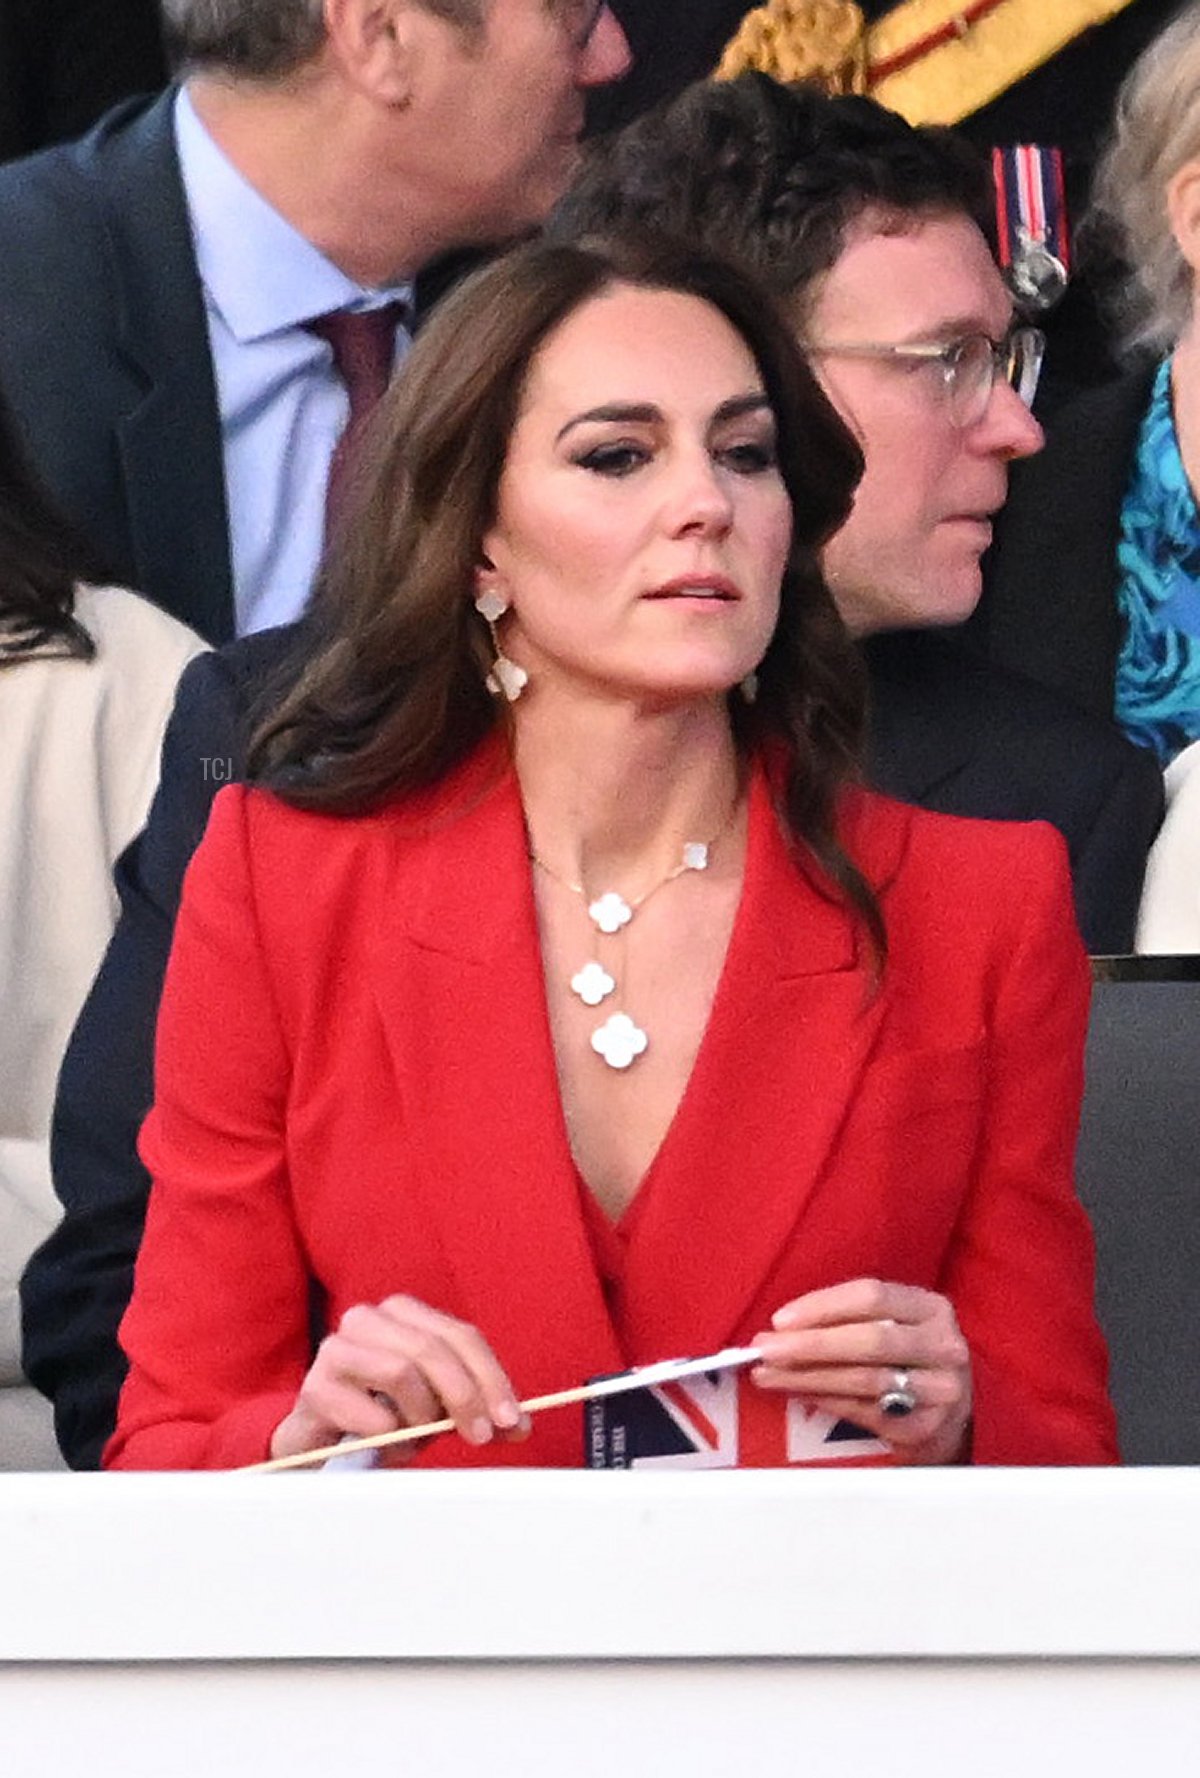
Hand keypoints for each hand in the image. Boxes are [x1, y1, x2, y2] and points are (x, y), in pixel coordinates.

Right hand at [270, 1294, 529, 1464]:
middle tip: (478, 1435)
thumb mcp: (437, 1411)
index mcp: (404, 1314)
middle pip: (433, 1348)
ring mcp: (337, 1348)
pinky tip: (383, 1443)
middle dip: (464, 1395)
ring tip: (414, 1440)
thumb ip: (477, 1411)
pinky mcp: (315, 1386)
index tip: (510, 1419)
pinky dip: (388, 1434)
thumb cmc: (383, 1416)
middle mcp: (369, 1318)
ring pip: (401, 1371)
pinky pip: (368, 1411)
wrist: (320, 1443)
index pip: (461, 1335)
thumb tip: (519, 1425)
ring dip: (419, 1416)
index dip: (491, 1377)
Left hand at [751, 1278, 972, 1464]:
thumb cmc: (907, 1359)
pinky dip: (826, 1402)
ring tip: (768, 1375)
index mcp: (931, 1308)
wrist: (951, 1416)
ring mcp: (939, 1390)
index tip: (780, 1319)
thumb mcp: (895, 1326)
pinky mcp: (925, 1428)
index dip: (822, 1306)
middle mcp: (943, 1346)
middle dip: (810, 1345)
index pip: (872, 1296)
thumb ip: (849, 1319)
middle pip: (869, 1340)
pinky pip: (865, 1413)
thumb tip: (782, 1327)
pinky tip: (799, 1394)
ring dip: (808, 1377)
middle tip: (765, 1350)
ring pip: (864, 1380)